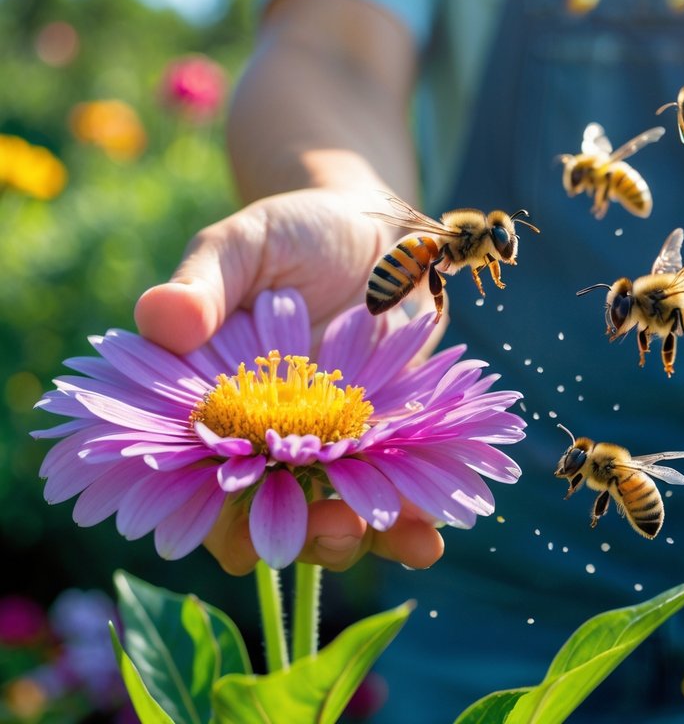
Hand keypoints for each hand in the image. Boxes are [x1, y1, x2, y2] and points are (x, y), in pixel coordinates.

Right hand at [135, 188, 444, 573]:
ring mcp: (337, 447)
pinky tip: (436, 527)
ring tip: (414, 542)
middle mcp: (274, 444)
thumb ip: (205, 280)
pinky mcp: (390, 437)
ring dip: (372, 536)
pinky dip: (419, 510)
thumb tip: (159, 317)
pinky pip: (399, 484)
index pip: (200, 489)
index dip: (214, 524)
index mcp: (219, 414)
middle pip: (279, 518)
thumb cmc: (295, 232)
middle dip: (308, 537)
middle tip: (340, 530)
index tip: (241, 541)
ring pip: (343, 513)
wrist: (378, 230)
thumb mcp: (244, 244)